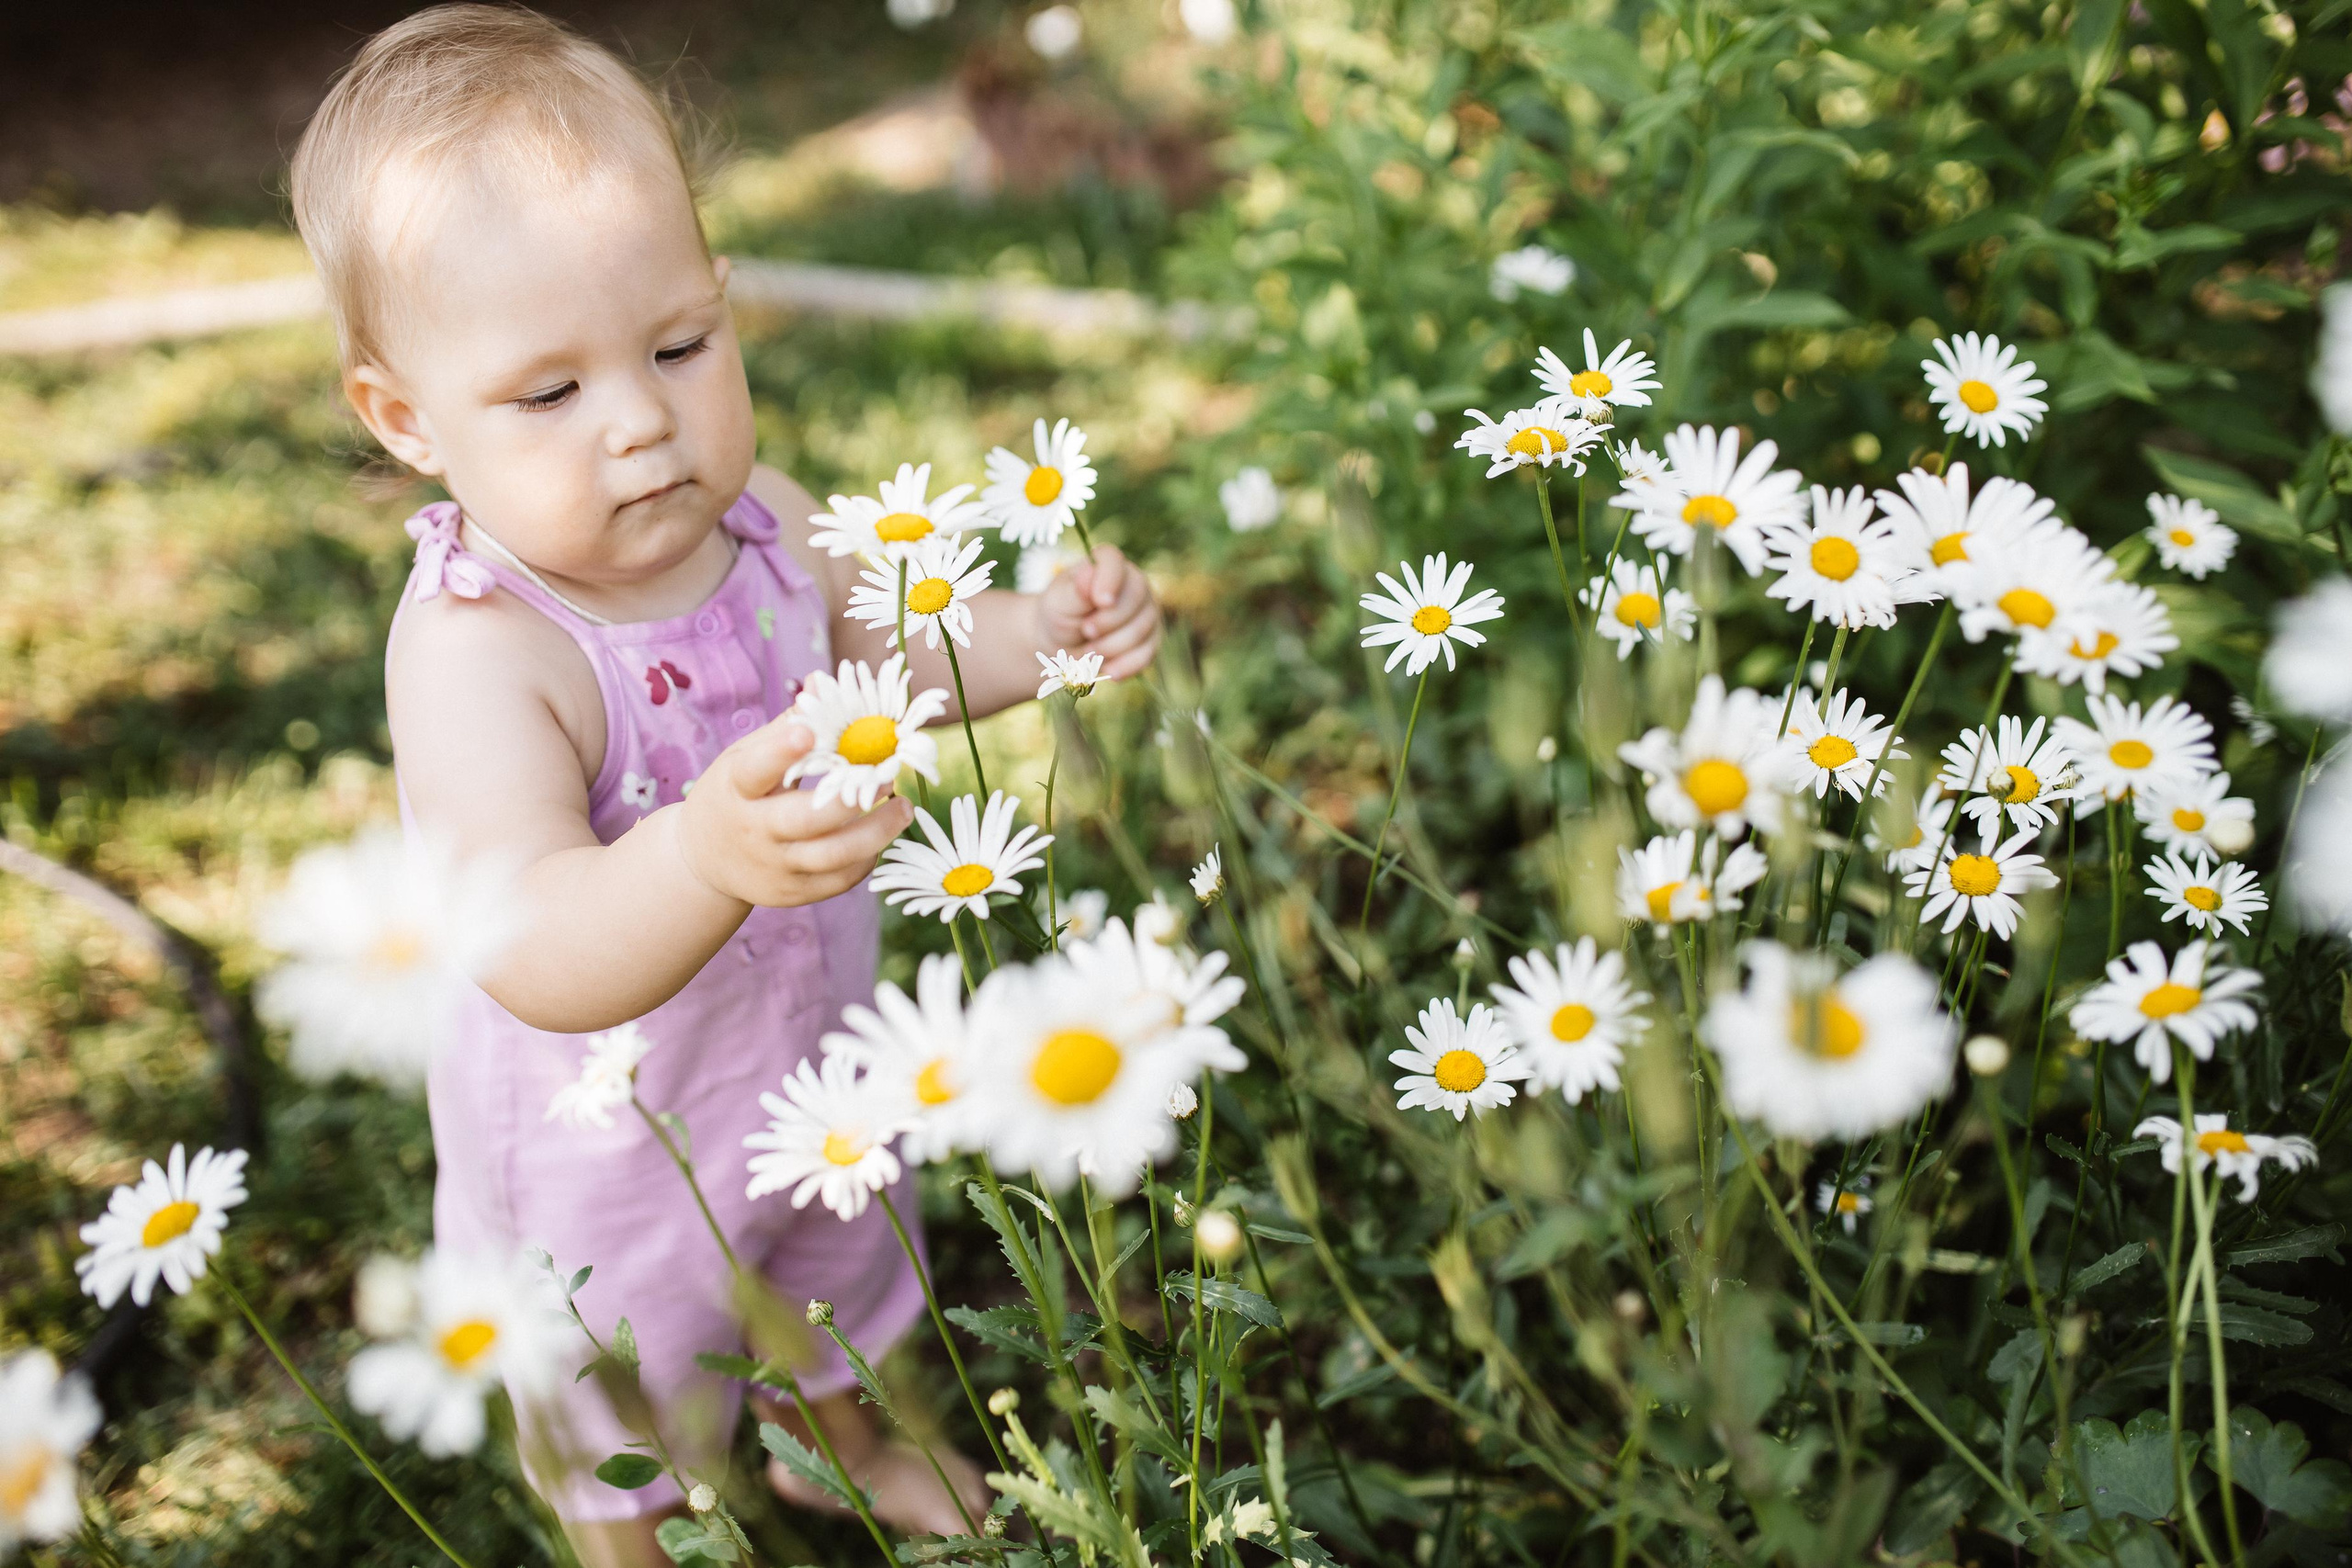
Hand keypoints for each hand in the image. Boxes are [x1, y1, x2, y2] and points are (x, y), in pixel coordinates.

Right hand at [675, 719, 913, 907]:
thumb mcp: (745, 757)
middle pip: (806, 820)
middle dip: (852, 800)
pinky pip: (839, 880)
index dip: (780, 751)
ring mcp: (773, 867)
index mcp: (736, 789)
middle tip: (889, 777)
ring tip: (902, 808)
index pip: (755, 769)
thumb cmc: (735, 795)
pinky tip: (881, 834)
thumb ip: (788, 724)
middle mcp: (752, 832)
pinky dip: (866, 858)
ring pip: (832, 856)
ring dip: (876, 832)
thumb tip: (823, 680)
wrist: (704, 860)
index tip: (809, 731)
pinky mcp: (792, 893)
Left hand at [1039, 544, 1162, 680]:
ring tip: (1088, 651)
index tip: (1100, 602)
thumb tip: (1090, 571)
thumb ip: (1076, 589)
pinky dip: (1125, 666)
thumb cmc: (1060, 614)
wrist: (1064, 645)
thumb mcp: (1059, 601)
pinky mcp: (1152, 639)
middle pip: (1135, 598)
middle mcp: (1135, 583)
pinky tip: (1109, 671)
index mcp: (1108, 564)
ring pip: (1141, 631)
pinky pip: (1146, 655)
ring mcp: (1148, 611)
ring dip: (1110, 647)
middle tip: (1085, 630)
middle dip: (1107, 622)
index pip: (1113, 560)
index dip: (1110, 579)